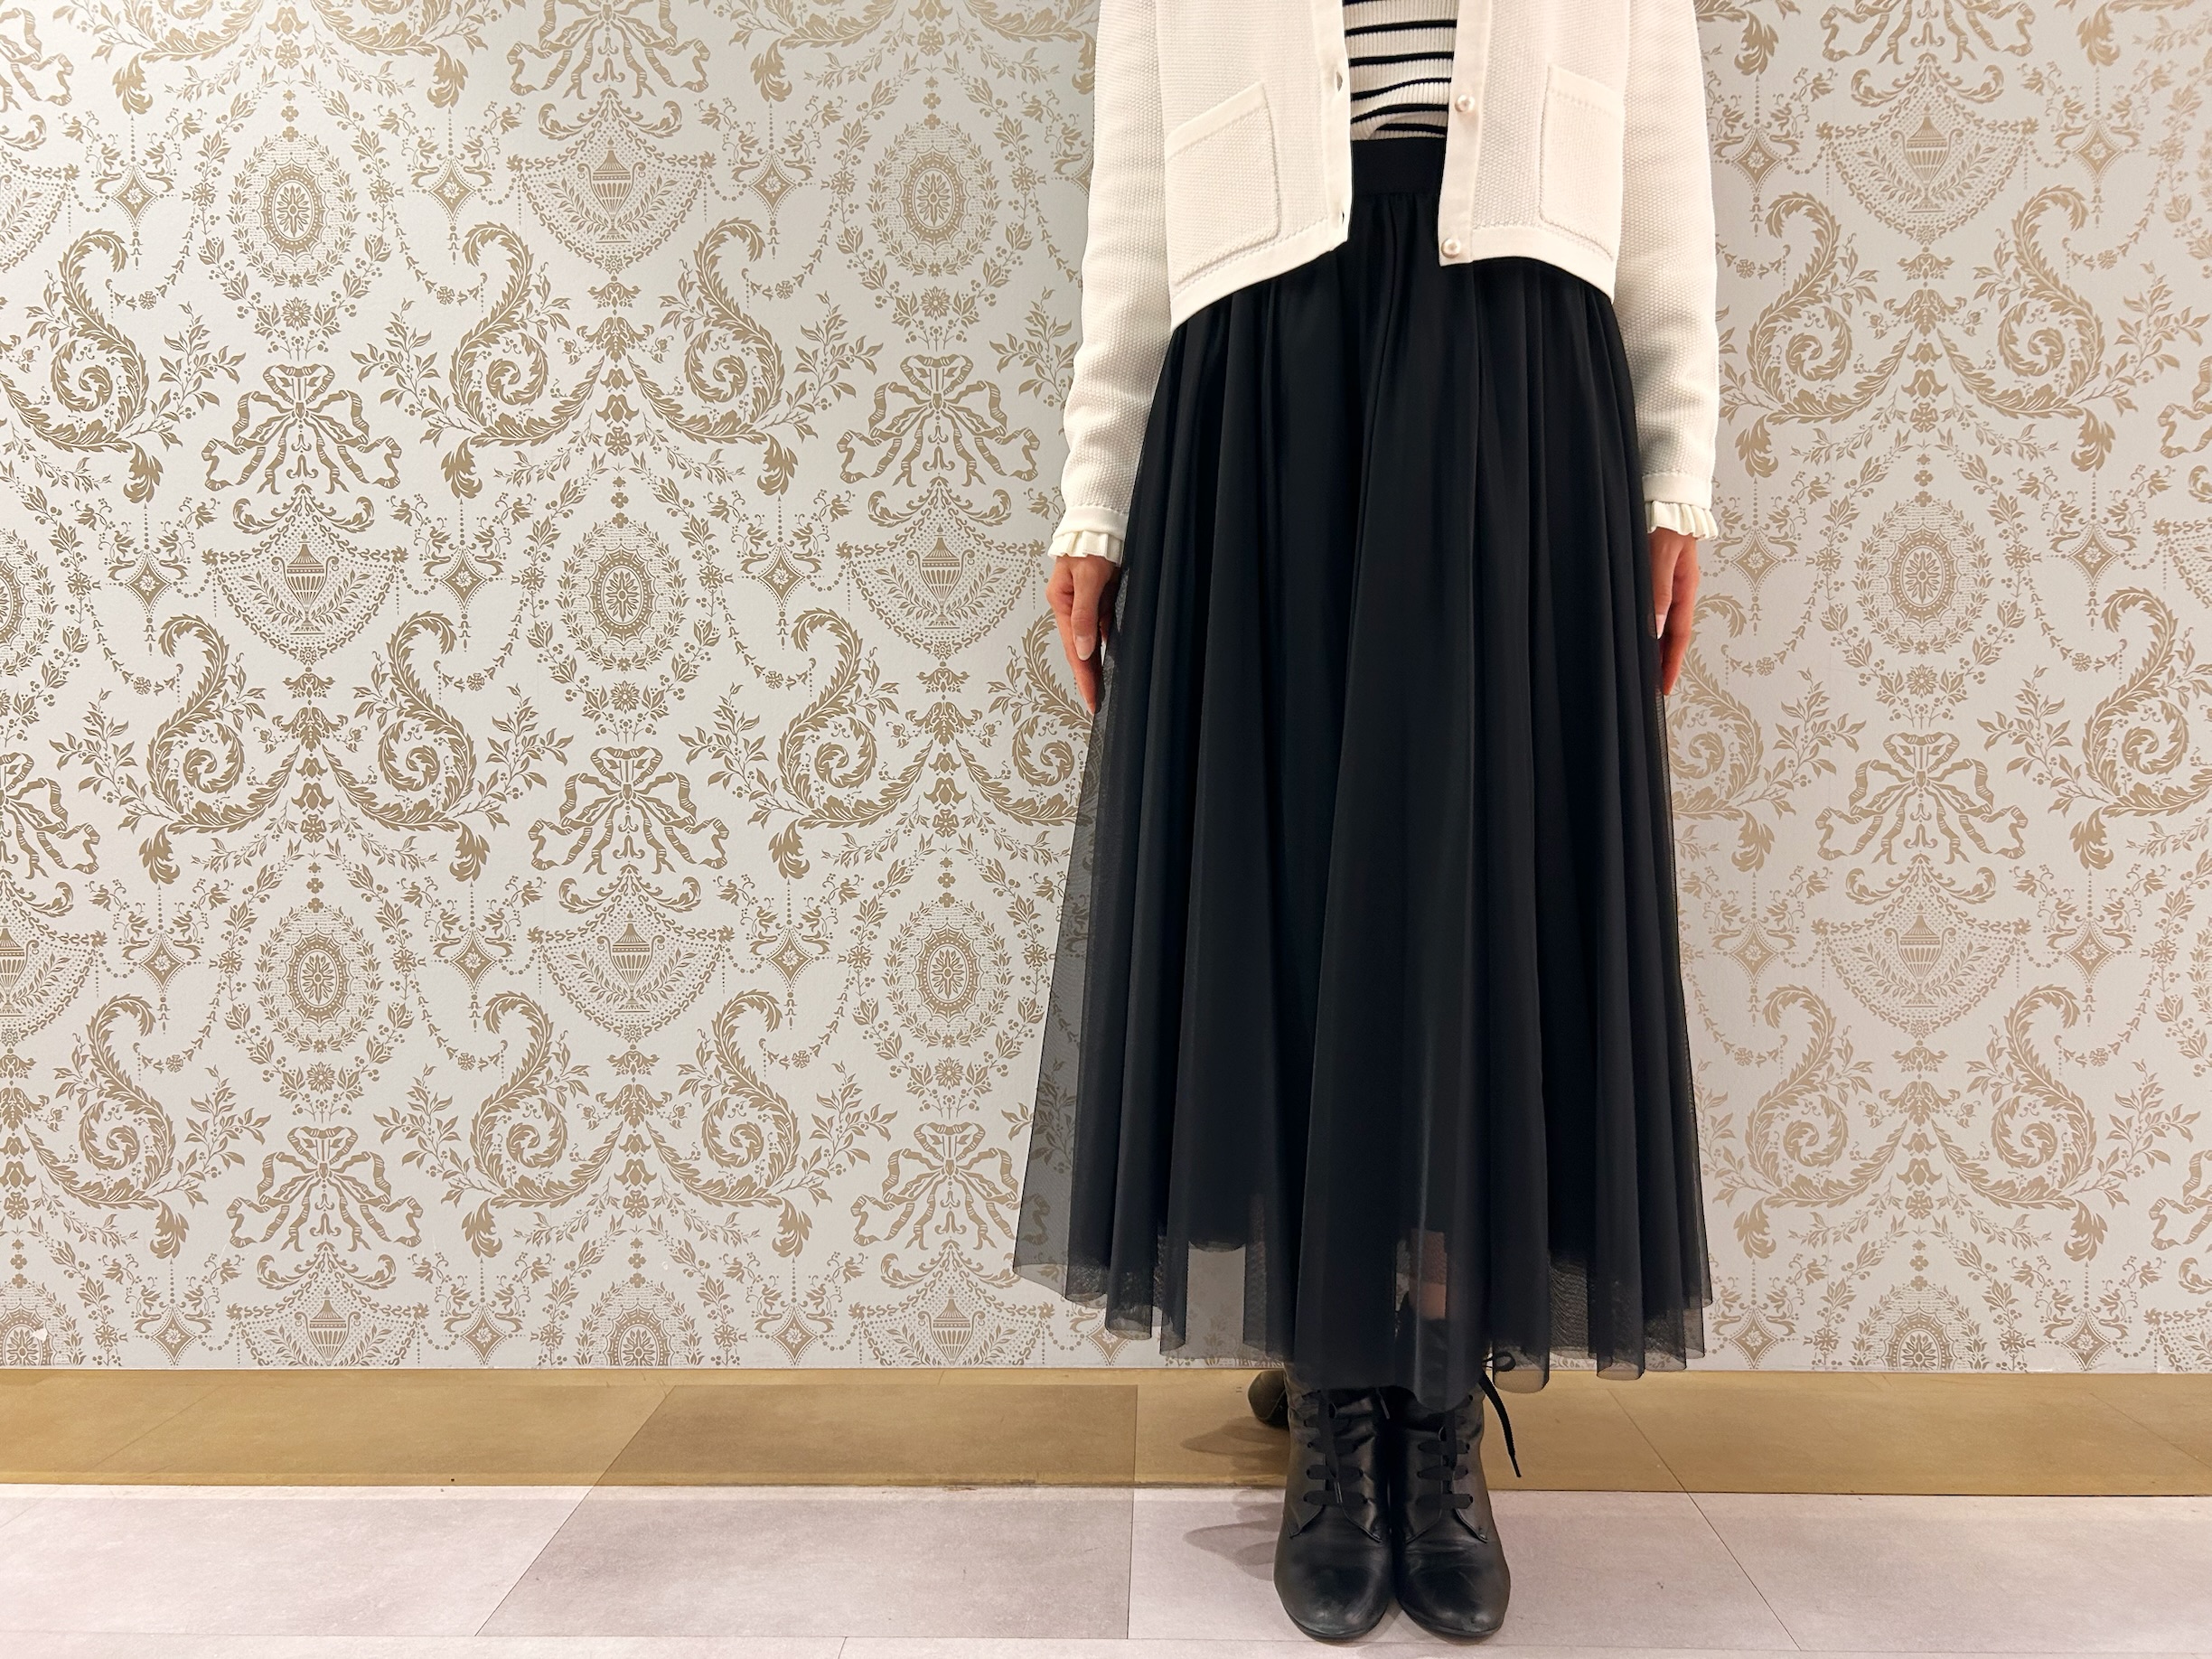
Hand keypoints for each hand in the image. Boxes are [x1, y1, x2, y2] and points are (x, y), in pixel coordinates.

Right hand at [1048, 553, 1118, 712]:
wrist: (1100, 520)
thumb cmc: (1090, 543)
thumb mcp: (1087, 578)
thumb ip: (1085, 614)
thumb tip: (1082, 649)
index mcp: (1062, 602)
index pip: (1072, 648)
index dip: (1083, 676)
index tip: (1091, 698)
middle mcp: (1071, 606)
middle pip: (1079, 649)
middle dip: (1088, 675)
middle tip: (1098, 701)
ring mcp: (1086, 603)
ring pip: (1092, 640)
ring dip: (1097, 662)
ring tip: (1104, 687)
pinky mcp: (1100, 597)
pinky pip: (1104, 625)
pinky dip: (1108, 643)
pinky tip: (1113, 658)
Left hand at [1650, 527, 1698, 696]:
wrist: (1669, 498)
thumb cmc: (1666, 522)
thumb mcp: (1659, 558)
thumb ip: (1658, 592)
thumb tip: (1656, 628)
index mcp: (1685, 589)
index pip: (1678, 635)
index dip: (1671, 663)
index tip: (1664, 687)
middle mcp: (1680, 590)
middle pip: (1673, 635)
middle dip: (1664, 661)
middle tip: (1652, 687)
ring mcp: (1672, 585)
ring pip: (1664, 624)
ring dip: (1656, 647)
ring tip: (1645, 669)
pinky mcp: (1661, 576)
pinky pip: (1657, 610)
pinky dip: (1650, 627)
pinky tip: (1641, 635)